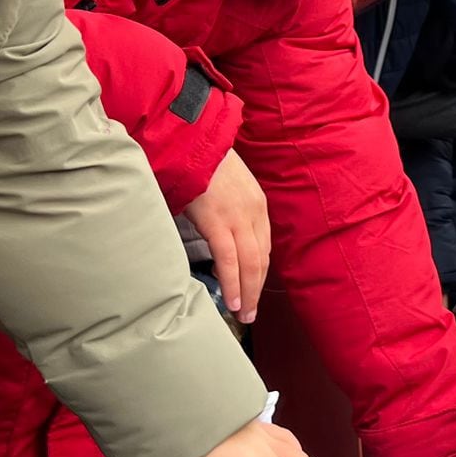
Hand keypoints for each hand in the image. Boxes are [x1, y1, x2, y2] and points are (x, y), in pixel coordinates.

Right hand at [183, 150, 270, 319]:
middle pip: (261, 260)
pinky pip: (228, 260)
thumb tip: (220, 233)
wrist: (192, 142)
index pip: (263, 247)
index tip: (253, 290)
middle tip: (250, 312)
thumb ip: (230, 210)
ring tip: (243, 314)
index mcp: (257, 204)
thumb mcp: (228, 186)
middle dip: (256, 290)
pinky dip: (233, 283)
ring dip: (246, 294)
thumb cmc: (204, 164)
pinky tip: (232, 301)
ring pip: (249, 264)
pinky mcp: (217, 221)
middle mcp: (253, 213)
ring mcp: (237, 217)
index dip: (259, 273)